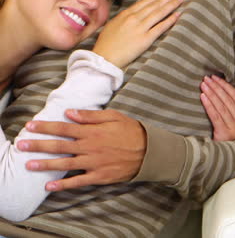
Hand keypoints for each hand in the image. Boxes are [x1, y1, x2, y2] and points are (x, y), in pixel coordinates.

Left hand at [17, 109, 145, 191]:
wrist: (147, 150)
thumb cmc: (129, 130)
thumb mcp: (112, 116)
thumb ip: (90, 115)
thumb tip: (70, 113)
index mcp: (91, 131)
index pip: (63, 128)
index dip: (46, 127)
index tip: (31, 126)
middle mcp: (89, 147)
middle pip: (59, 146)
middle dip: (39, 145)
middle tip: (22, 145)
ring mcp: (93, 163)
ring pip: (64, 164)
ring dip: (45, 165)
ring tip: (28, 165)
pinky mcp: (98, 176)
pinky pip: (78, 182)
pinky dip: (63, 185)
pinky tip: (49, 186)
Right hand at [93, 0, 182, 67]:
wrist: (104, 58)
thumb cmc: (106, 43)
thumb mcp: (113, 24)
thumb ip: (124, 17)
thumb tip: (133, 12)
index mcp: (126, 14)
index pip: (146, 1)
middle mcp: (134, 18)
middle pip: (154, 4)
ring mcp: (140, 28)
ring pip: (159, 13)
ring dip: (171, 4)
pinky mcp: (145, 40)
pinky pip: (160, 28)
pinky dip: (170, 20)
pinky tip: (177, 15)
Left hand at [200, 75, 234, 140]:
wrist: (225, 156)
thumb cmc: (226, 135)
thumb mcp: (231, 121)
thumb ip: (227, 108)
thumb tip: (215, 89)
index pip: (234, 95)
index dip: (224, 85)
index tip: (215, 77)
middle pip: (227, 99)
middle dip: (216, 87)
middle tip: (206, 78)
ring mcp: (233, 127)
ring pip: (221, 106)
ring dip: (211, 93)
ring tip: (203, 85)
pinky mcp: (224, 133)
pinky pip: (215, 116)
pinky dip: (208, 105)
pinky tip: (202, 97)